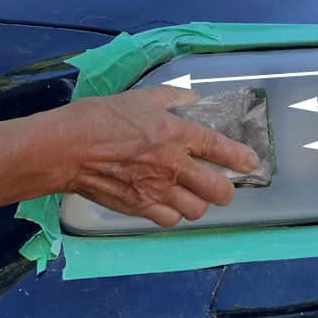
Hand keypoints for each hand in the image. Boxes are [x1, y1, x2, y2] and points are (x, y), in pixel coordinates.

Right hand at [59, 87, 258, 227]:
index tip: (250, 162)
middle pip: (219, 191)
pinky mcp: (139, 208)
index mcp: (178, 135)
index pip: (222, 150)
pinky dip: (173, 215)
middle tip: (221, 185)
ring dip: (199, 204)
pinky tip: (168, 205)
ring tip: (192, 196)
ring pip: (197, 210)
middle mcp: (174, 166)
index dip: (242, 158)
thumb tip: (191, 96)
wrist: (67, 148)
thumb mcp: (141, 97)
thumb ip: (171, 97)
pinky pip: (170, 221)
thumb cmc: (101, 117)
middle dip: (226, 190)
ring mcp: (158, 190)